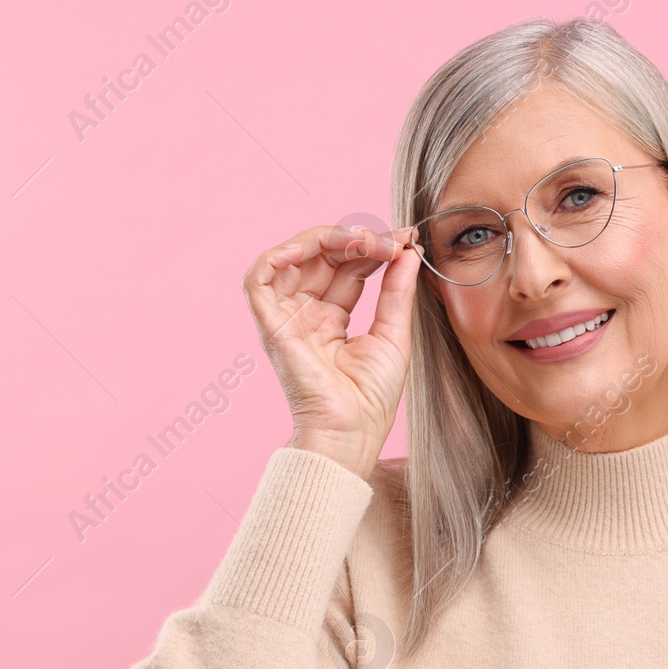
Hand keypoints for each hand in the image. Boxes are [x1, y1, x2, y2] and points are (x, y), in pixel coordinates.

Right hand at [242, 224, 420, 481]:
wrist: (353, 429)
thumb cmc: (372, 396)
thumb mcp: (393, 333)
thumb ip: (397, 290)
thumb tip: (408, 251)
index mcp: (332, 319)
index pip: (348, 268)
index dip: (374, 249)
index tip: (407, 239)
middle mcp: (306, 314)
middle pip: (323, 258)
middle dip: (356, 240)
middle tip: (390, 239)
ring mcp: (287, 318)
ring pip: (293, 259)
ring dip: (325, 240)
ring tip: (361, 240)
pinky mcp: (271, 326)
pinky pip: (258, 280)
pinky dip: (277, 256)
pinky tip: (308, 247)